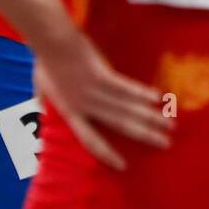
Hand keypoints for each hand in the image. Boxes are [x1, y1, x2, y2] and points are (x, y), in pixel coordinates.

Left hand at [30, 31, 171, 170]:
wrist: (52, 42)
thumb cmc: (45, 64)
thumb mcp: (40, 91)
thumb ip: (43, 106)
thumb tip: (39, 118)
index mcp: (70, 113)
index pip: (90, 140)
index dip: (107, 154)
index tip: (123, 166)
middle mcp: (85, 106)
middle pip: (120, 125)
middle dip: (145, 135)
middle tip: (166, 144)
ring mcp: (94, 91)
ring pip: (127, 108)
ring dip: (151, 116)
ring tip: (169, 123)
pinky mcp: (103, 75)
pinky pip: (126, 88)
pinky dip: (142, 94)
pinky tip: (158, 99)